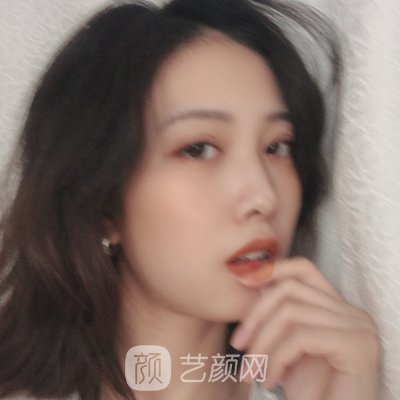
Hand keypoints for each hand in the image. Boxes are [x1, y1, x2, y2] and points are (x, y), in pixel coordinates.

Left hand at [229, 257, 380, 399]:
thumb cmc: (311, 391)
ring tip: (251, 371)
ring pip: (290, 312)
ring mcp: (358, 326)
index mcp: (338, 307)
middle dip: (256, 314)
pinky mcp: (357, 346)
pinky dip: (277, 358)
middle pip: (290, 289)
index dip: (272, 269)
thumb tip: (250, 282)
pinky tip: (272, 379)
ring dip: (262, 343)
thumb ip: (280, 316)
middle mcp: (352, 312)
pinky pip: (301, 338)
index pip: (304, 269)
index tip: (243, 280)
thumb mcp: (289, 346)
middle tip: (238, 344)